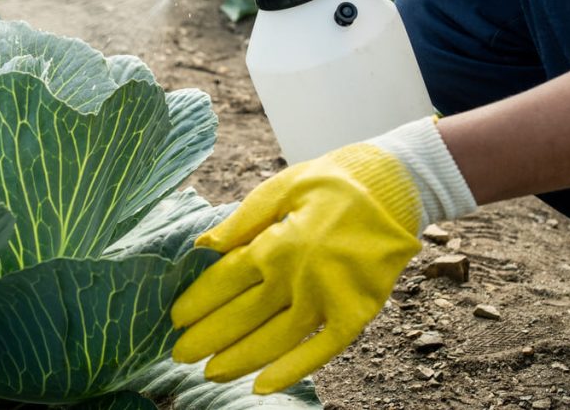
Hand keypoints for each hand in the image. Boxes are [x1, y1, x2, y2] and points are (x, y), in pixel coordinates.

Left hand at [171, 117, 475, 393]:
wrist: (394, 185)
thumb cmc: (332, 182)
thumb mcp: (281, 187)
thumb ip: (242, 221)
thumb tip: (203, 245)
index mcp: (276, 242)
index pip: (225, 281)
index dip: (197, 302)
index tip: (175, 318)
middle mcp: (298, 276)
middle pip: (242, 316)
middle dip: (207, 338)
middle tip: (180, 354)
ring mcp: (328, 298)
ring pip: (275, 340)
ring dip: (240, 360)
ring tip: (210, 373)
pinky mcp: (357, 312)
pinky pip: (321, 350)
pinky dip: (292, 371)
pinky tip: (262, 386)